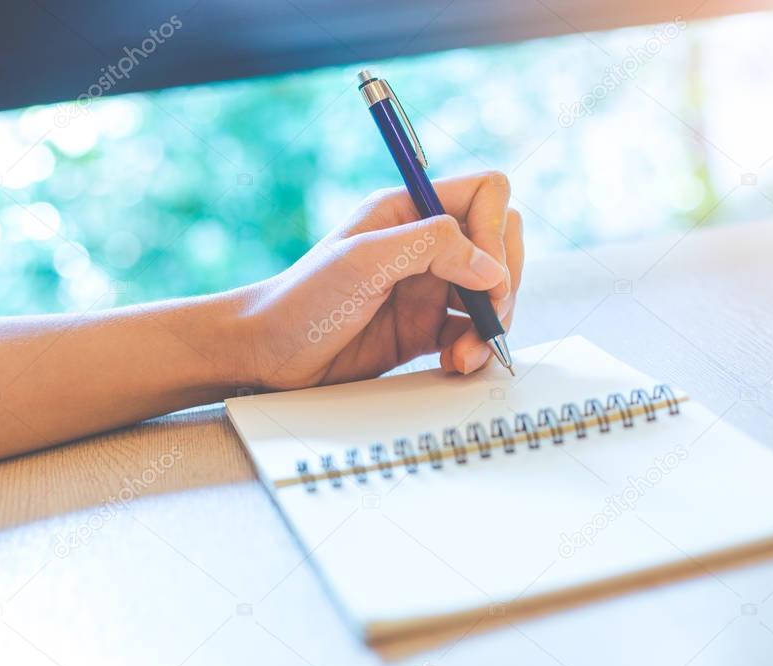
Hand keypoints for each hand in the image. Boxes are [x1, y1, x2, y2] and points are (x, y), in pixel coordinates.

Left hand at [241, 171, 523, 389]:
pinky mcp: (423, 327)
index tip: (484, 274)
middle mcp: (423, 244)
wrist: (267, 354)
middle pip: (498, 245)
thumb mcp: (363, 261)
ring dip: (492, 324)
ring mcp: (426, 287)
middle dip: (504, 284)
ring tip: (466, 355)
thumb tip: (492, 268)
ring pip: (491, 293)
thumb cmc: (301, 300)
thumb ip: (430, 247)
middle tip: (489, 318)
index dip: (495, 231)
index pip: (485, 195)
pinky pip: (471, 331)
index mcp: (408, 210)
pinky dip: (474, 348)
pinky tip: (453, 363)